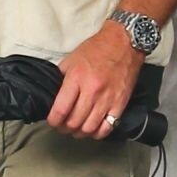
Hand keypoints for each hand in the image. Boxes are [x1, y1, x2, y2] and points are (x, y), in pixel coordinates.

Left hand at [49, 20, 139, 137]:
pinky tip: (93, 129)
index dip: (53, 121)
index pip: (61, 110)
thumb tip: (54, 97)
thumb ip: (61, 79)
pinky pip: (107, 127)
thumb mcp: (71, 59)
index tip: (52, 121)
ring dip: (80, 133)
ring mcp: (108, 99)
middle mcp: (92, 90)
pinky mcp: (120, 103)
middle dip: (64, 128)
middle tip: (62, 126)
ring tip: (76, 129)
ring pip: (89, 128)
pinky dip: (97, 133)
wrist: (124, 43)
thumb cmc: (97, 49)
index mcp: (77, 78)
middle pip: (74, 122)